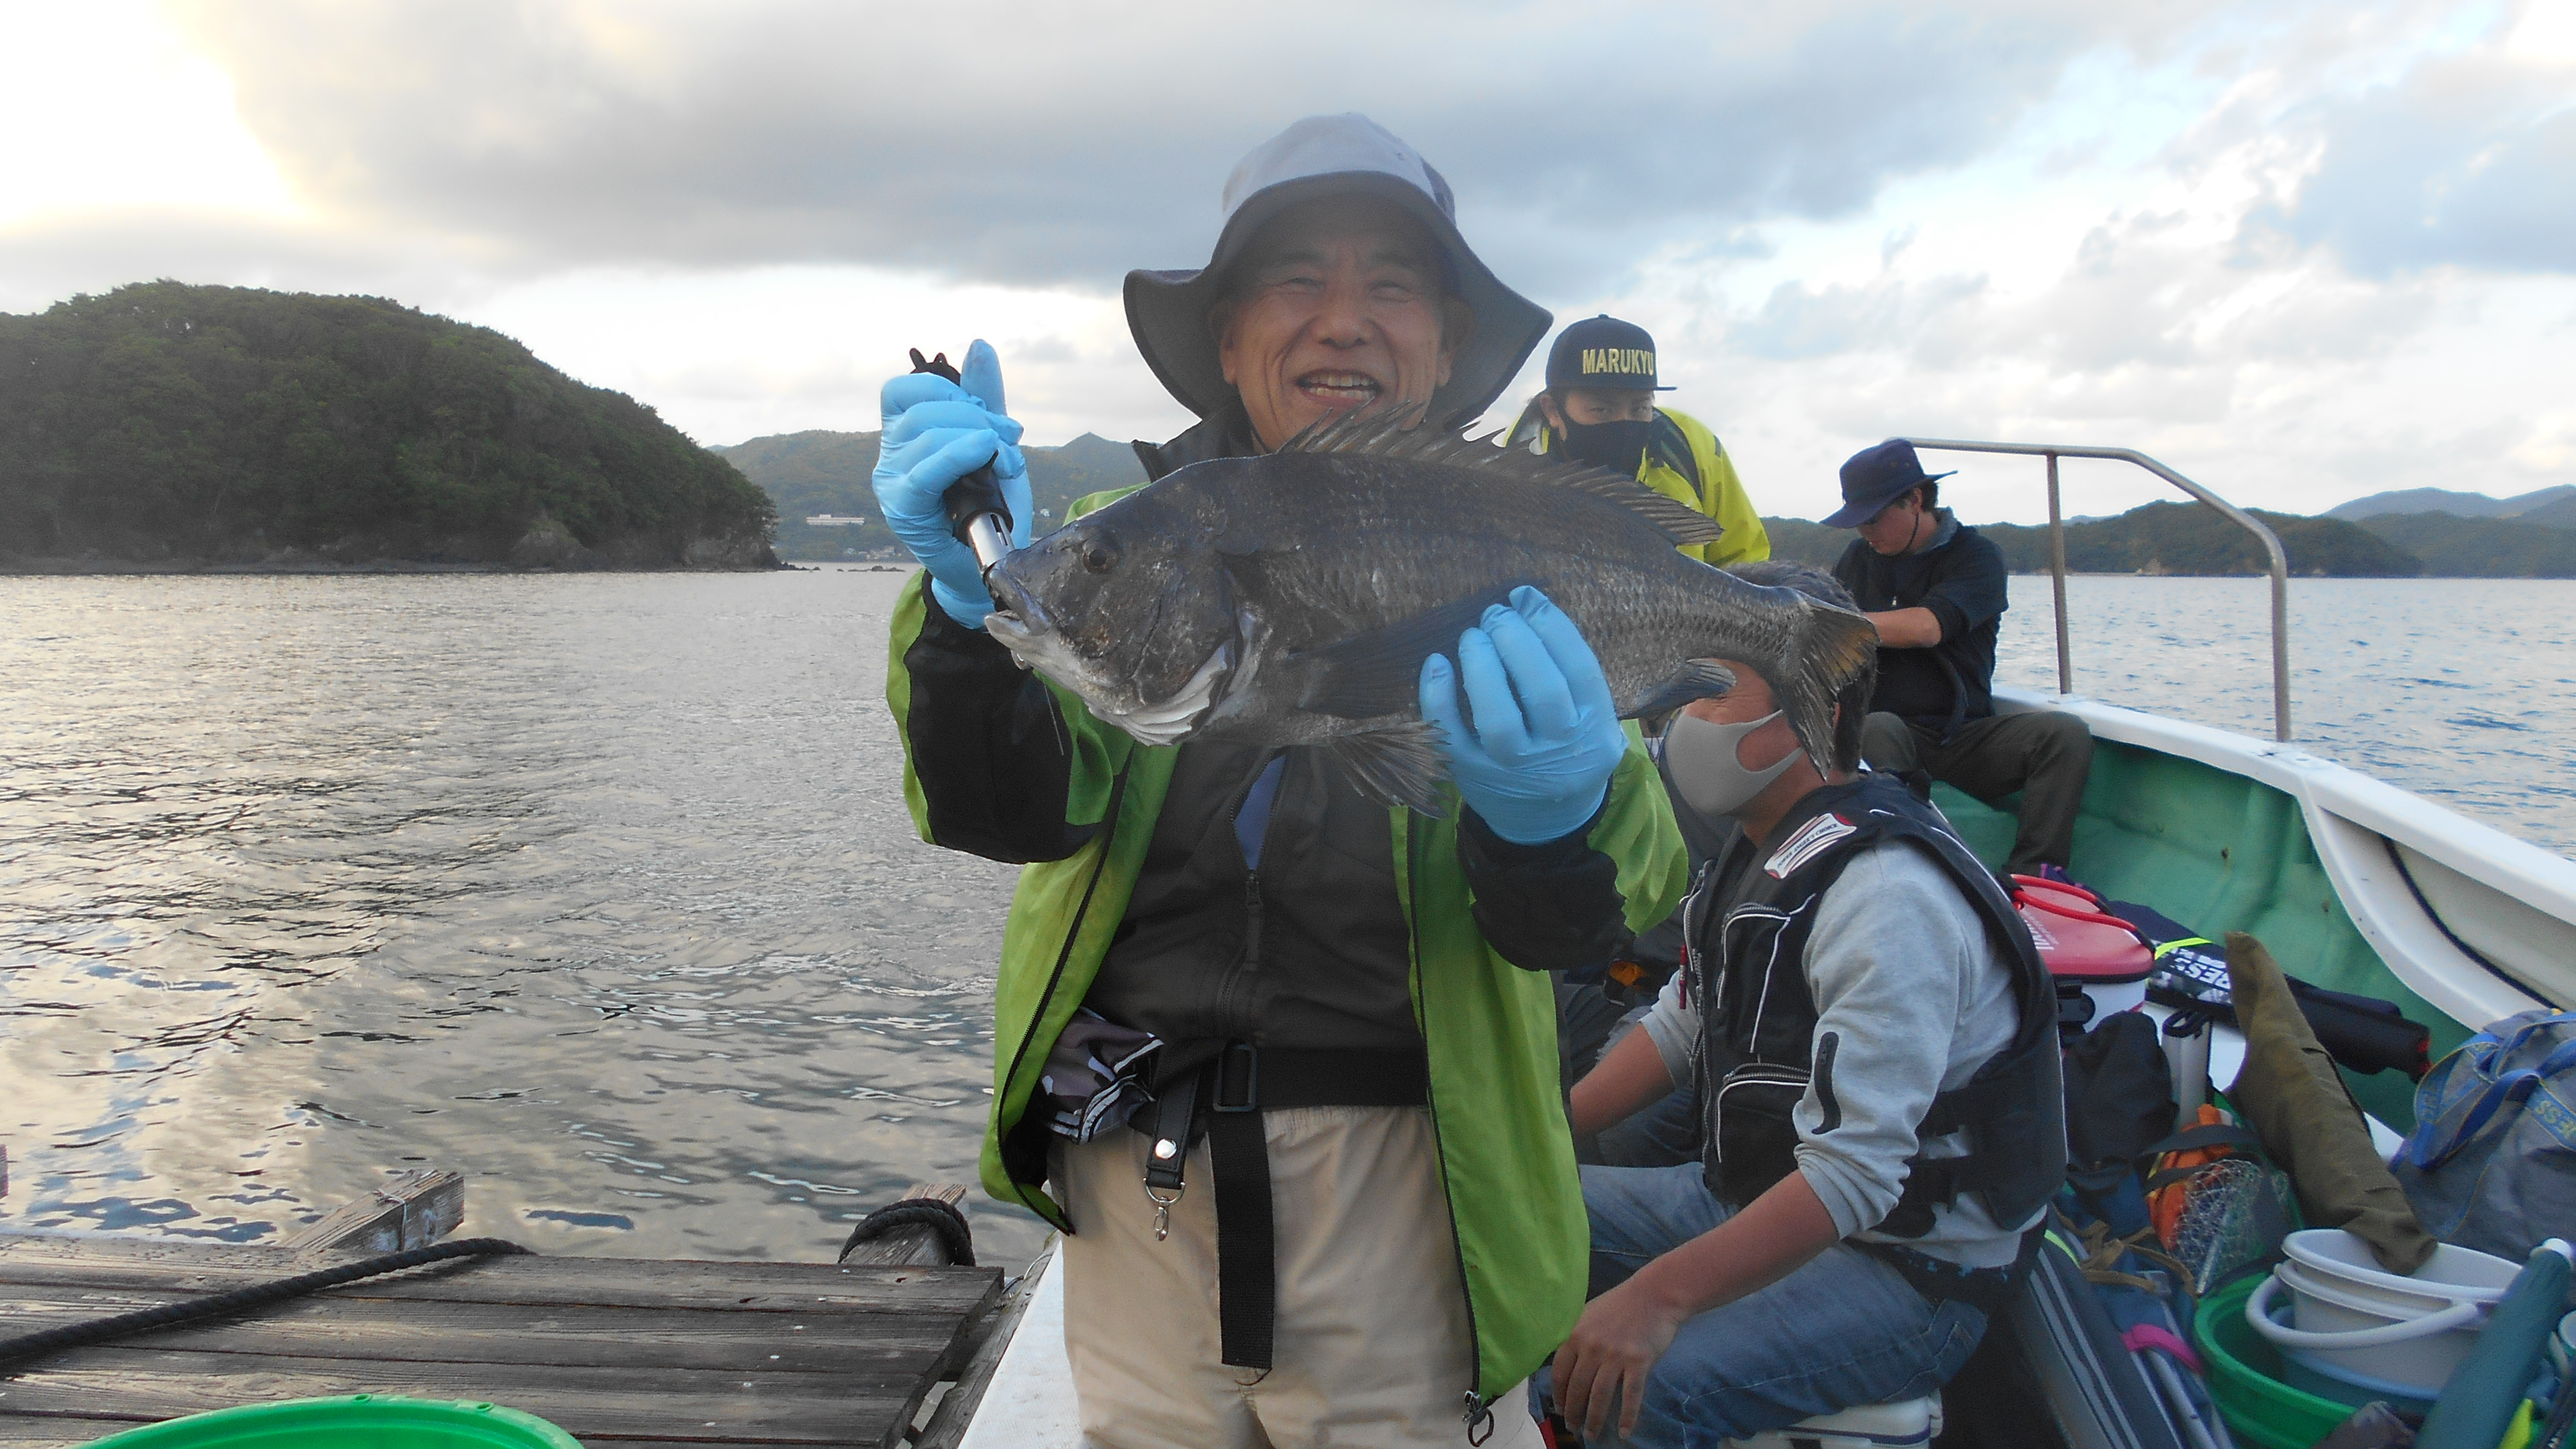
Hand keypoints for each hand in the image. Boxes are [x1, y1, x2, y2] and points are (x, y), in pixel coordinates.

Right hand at [870, 339, 1032, 625]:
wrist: (993, 564)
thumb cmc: (991, 505)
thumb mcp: (992, 441)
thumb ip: (983, 396)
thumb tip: (979, 345)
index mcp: (902, 436)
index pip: (902, 390)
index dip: (946, 391)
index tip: (984, 415)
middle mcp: (888, 458)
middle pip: (923, 410)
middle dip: (977, 417)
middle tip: (1009, 441)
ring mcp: (891, 484)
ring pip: (928, 434)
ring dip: (979, 438)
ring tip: (1006, 462)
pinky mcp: (903, 510)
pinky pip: (926, 471)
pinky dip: (961, 455)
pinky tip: (988, 457)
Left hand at [1417, 586, 1627, 844]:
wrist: (1546, 823)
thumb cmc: (1567, 753)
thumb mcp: (1592, 723)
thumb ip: (1572, 678)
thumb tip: (1530, 610)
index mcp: (1595, 732)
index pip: (1580, 670)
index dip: (1551, 626)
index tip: (1526, 597)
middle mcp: (1559, 753)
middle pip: (1542, 690)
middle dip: (1516, 640)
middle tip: (1496, 614)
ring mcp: (1513, 769)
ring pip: (1497, 717)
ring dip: (1482, 665)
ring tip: (1473, 635)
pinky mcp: (1472, 776)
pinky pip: (1450, 735)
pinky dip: (1437, 696)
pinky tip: (1436, 664)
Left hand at [1552, 1274, 1687, 1441]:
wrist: (1654, 1295)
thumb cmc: (1621, 1304)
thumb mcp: (1588, 1315)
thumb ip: (1575, 1337)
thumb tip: (1563, 1364)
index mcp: (1575, 1335)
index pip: (1560, 1373)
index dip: (1558, 1395)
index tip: (1559, 1409)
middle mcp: (1591, 1347)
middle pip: (1577, 1389)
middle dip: (1573, 1413)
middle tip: (1573, 1428)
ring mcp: (1615, 1356)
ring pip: (1600, 1397)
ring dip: (1594, 1420)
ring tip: (1591, 1435)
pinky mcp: (1638, 1362)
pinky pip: (1630, 1396)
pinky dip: (1627, 1417)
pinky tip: (1624, 1433)